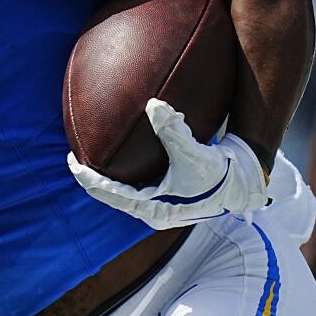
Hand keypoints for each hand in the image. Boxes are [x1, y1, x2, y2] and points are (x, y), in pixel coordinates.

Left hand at [67, 99, 268, 229]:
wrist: (244, 185)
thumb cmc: (221, 173)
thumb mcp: (195, 153)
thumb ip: (173, 130)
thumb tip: (154, 105)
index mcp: (152, 209)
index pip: (107, 194)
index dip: (86, 178)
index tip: (71, 160)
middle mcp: (152, 211)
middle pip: (109, 194)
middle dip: (91, 176)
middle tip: (74, 155)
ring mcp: (159, 206)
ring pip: (121, 191)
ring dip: (106, 176)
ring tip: (91, 154)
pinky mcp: (166, 197)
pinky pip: (135, 185)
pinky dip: (124, 171)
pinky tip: (123, 152)